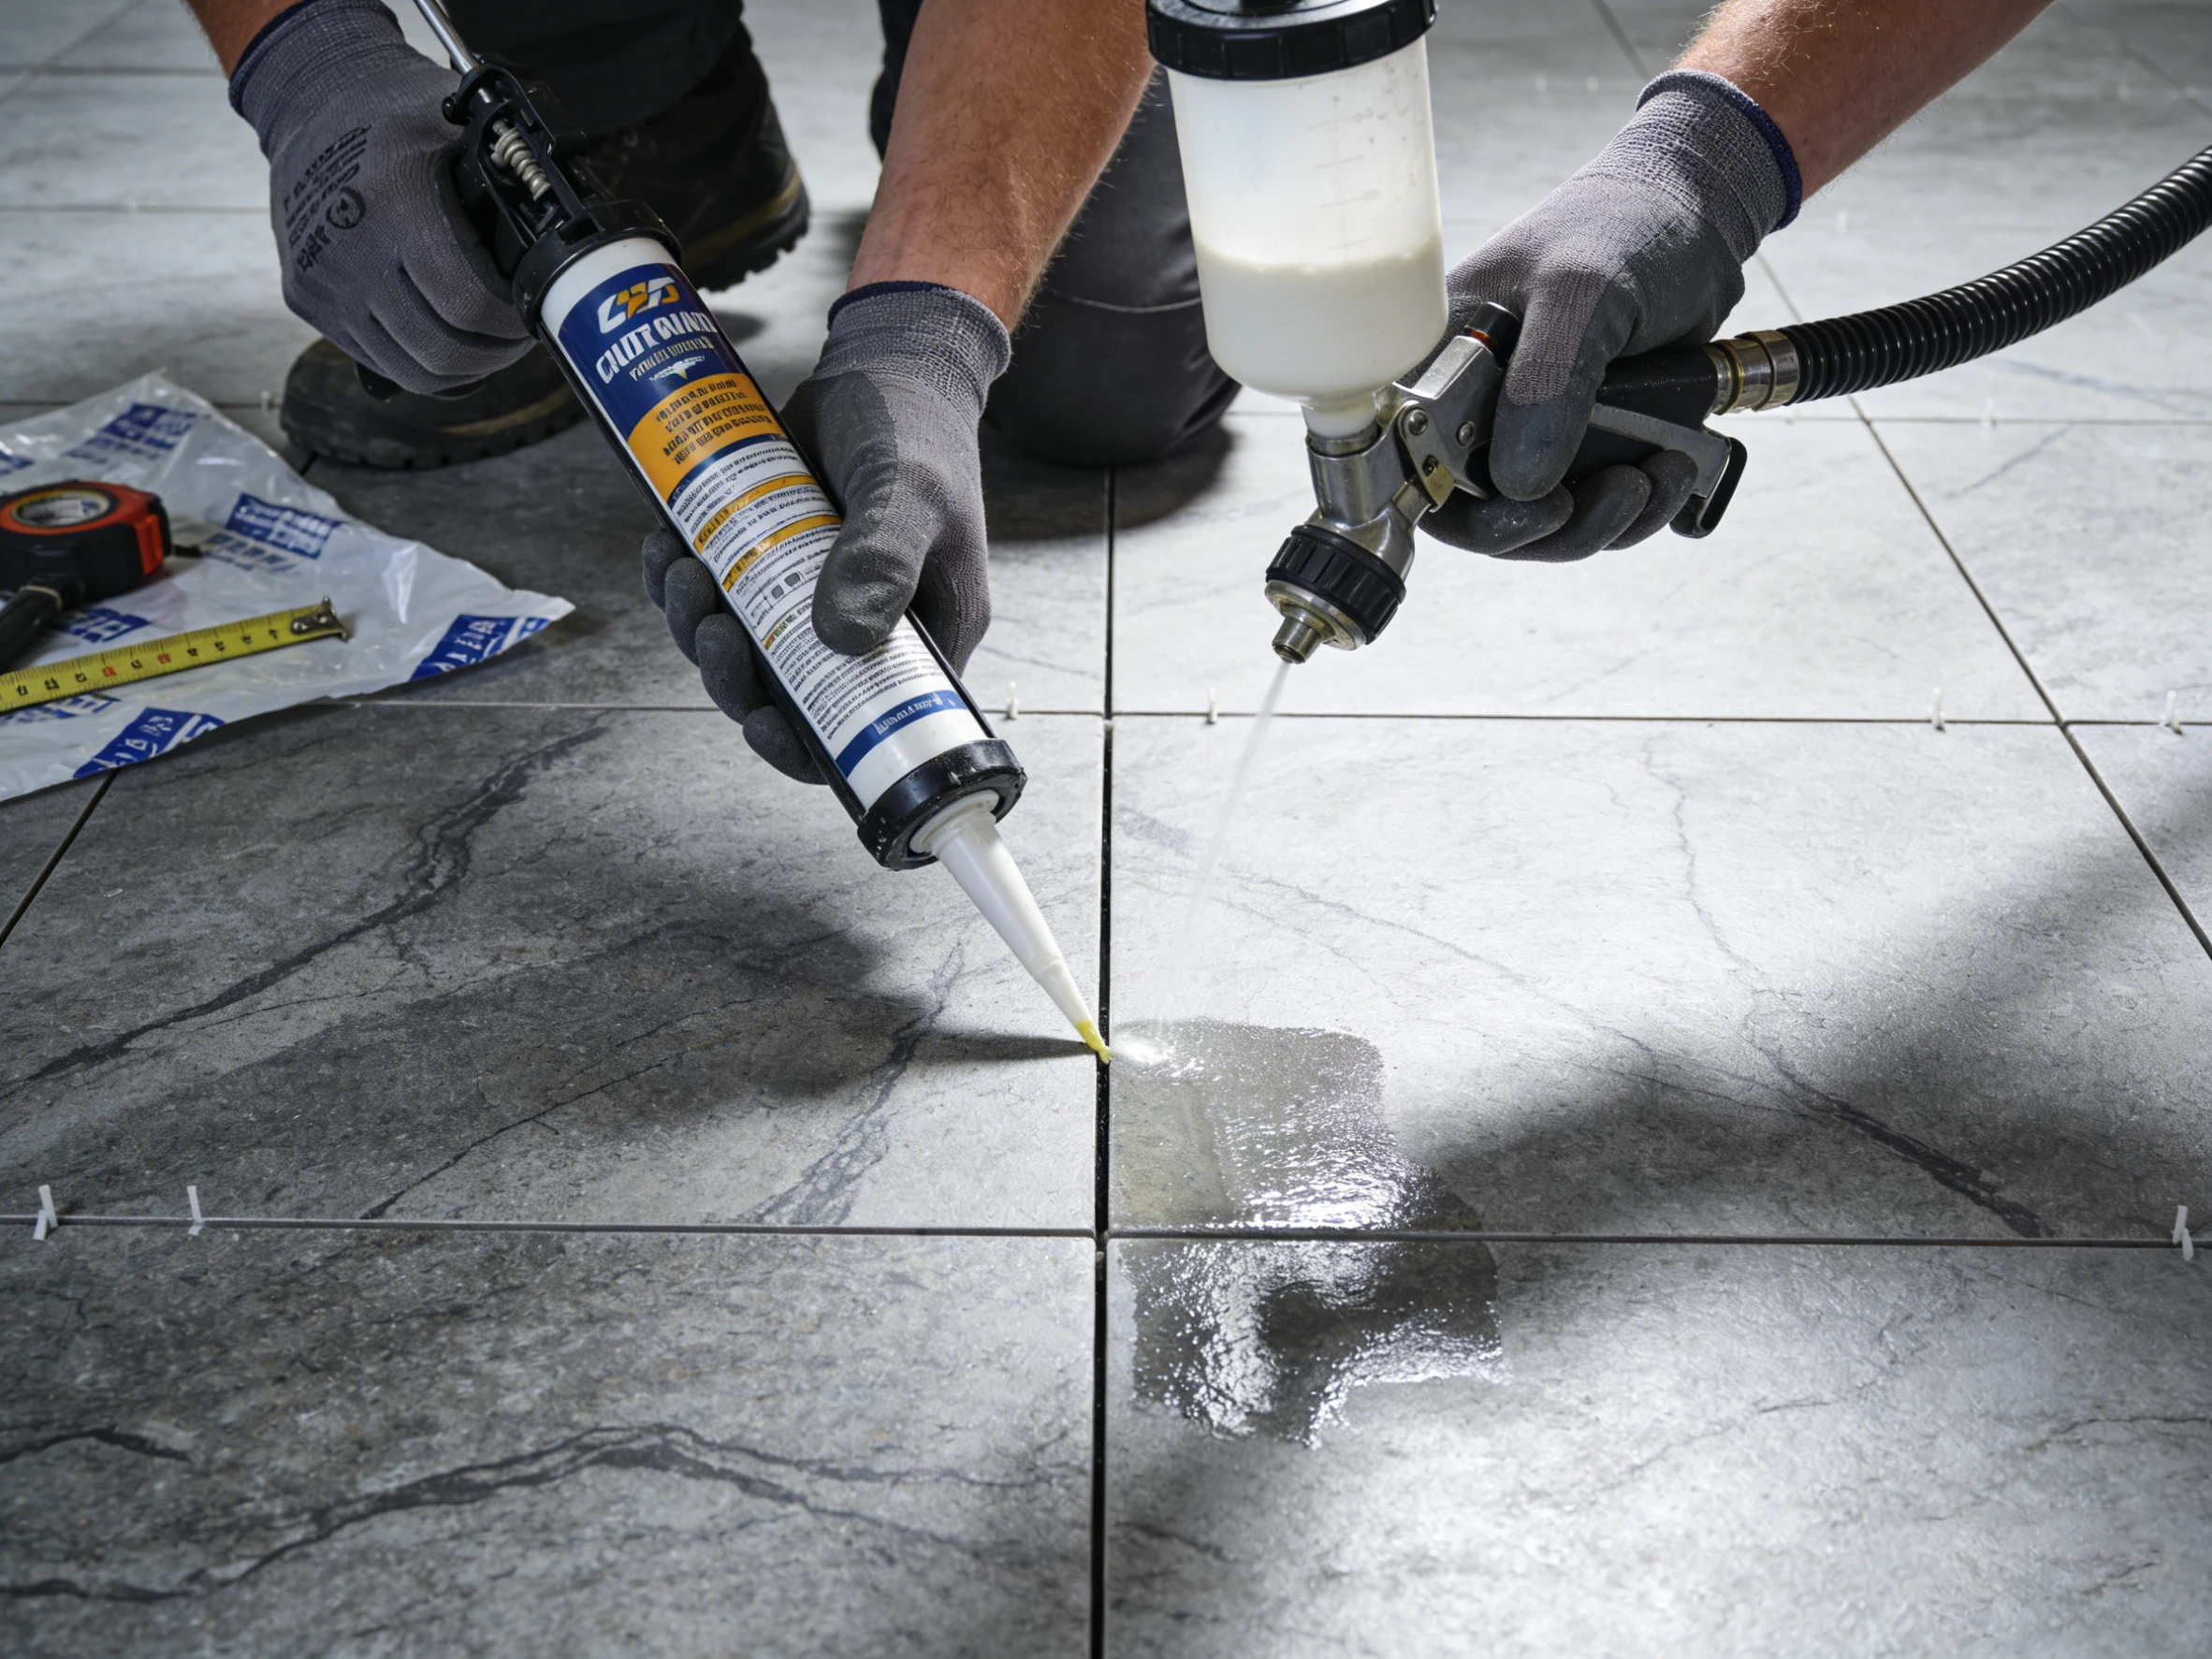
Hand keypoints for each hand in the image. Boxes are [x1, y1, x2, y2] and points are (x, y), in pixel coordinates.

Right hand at [231, 0, 530, 393]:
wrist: (307, 98)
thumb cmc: (392, 111)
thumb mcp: (458, 129)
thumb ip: (506, 185)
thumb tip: (558, 242)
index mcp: (394, 204)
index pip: (468, 304)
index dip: (511, 322)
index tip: (532, 310)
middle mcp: (350, 250)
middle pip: (444, 351)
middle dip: (496, 353)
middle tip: (517, 334)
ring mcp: (323, 282)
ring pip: (414, 370)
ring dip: (464, 366)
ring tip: (487, 340)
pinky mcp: (307, 301)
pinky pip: (382, 361)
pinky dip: (424, 361)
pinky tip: (446, 336)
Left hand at [642, 283, 1010, 782]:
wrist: (887, 366)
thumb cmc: (917, 431)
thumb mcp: (908, 493)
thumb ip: (881, 559)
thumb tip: (839, 638)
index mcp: (921, 636)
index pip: (864, 724)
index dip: (805, 747)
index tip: (761, 721)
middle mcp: (867, 628)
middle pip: (788, 695)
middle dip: (732, 677)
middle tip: (709, 625)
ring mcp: (814, 596)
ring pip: (743, 648)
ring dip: (697, 627)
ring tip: (680, 572)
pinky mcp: (772, 557)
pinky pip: (718, 594)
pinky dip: (681, 582)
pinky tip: (665, 548)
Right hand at [1425, 71, 1795, 561]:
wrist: (1698, 216)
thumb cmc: (1625, 227)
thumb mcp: (1584, 292)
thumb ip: (1547, 383)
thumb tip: (1521, 484)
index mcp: (1439, 364)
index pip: (1412, 467)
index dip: (1462, 513)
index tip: (1533, 508)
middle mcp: (1471, 408)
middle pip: (1481, 516)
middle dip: (1556, 526)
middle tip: (1619, 493)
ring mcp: (1525, 430)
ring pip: (1542, 523)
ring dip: (1608, 521)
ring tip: (1661, 472)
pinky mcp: (1575, 444)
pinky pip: (1588, 510)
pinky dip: (1635, 509)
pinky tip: (1672, 468)